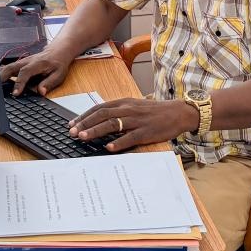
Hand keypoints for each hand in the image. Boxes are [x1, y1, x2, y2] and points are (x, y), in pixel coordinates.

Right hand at [0, 48, 72, 95]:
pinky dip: (1, 74)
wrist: (58, 51)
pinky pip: (8, 68)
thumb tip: (41, 91)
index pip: (25, 73)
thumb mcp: (59, 74)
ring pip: (7, 67)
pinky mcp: (20, 64)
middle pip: (10, 67)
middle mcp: (27, 61)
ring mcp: (22, 62)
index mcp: (37, 64)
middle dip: (2, 77)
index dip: (19, 83)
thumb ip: (49, 83)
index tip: (15, 93)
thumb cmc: (58, 63)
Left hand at [68, 98, 197, 151]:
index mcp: (124, 103)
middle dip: (85, 123)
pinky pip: (130, 137)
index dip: (84, 116)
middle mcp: (128, 109)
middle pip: (102, 114)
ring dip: (96, 131)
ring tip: (83, 137)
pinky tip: (108, 148)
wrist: (178, 113)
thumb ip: (118, 112)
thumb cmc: (154, 112)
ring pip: (113, 124)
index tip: (72, 123)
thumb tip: (99, 121)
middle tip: (72, 132)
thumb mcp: (134, 107)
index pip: (99, 108)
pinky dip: (118, 142)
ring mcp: (137, 121)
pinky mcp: (146, 132)